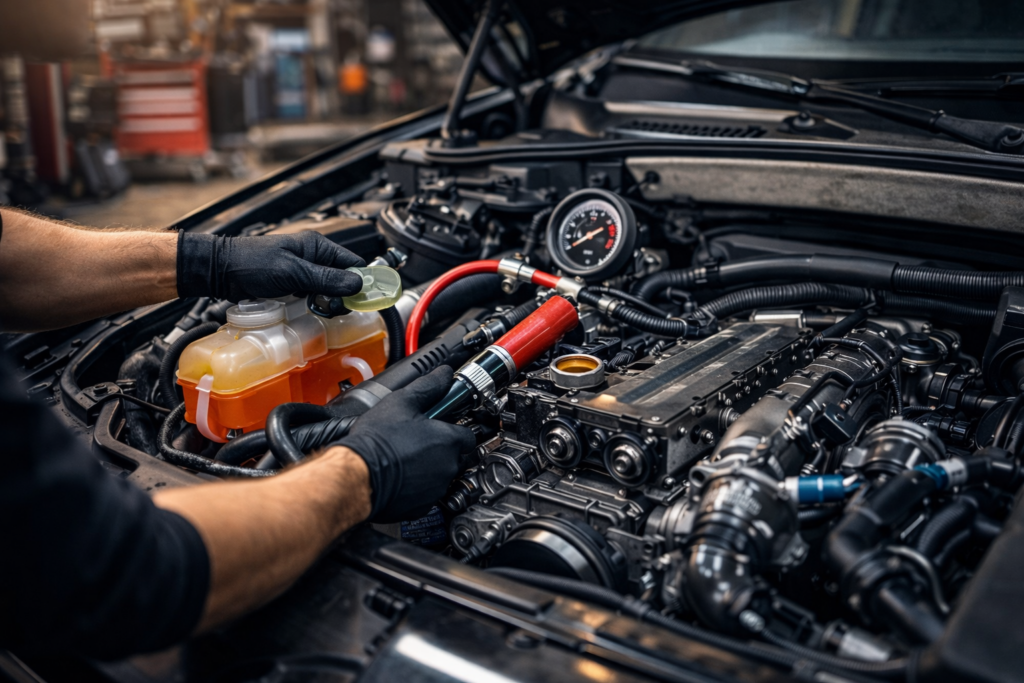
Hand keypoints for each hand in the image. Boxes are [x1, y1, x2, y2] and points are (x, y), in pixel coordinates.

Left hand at [177, 231, 365, 301]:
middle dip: (343, 295)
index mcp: (318, 246)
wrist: (221, 270)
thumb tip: (357, 284)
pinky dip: (316, 303)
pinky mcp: (294, 283)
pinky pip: (314, 294)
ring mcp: (304, 270)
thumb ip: (326, 279)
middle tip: (334, 308)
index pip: (353, 263)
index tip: (362, 300)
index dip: (360, 282)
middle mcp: (314, 256)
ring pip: (330, 288)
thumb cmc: (253, 264)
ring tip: (320, 309)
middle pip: (343, 278)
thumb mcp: (293, 272)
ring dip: (329, 301)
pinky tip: (310, 309)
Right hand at [335, 367, 475, 522]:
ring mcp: (437, 489)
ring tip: (408, 456)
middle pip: (458, 456)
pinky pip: (428, 494)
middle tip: (422, 440)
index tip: (443, 425)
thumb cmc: (378, 441)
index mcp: (449, 441)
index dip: (456, 429)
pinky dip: (419, 486)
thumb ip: (429, 386)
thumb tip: (443, 374)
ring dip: (432, 467)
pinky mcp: (422, 507)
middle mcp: (448, 466)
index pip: (469, 435)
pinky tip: (402, 475)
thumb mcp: (403, 402)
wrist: (358, 475)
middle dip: (445, 449)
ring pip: (443, 476)